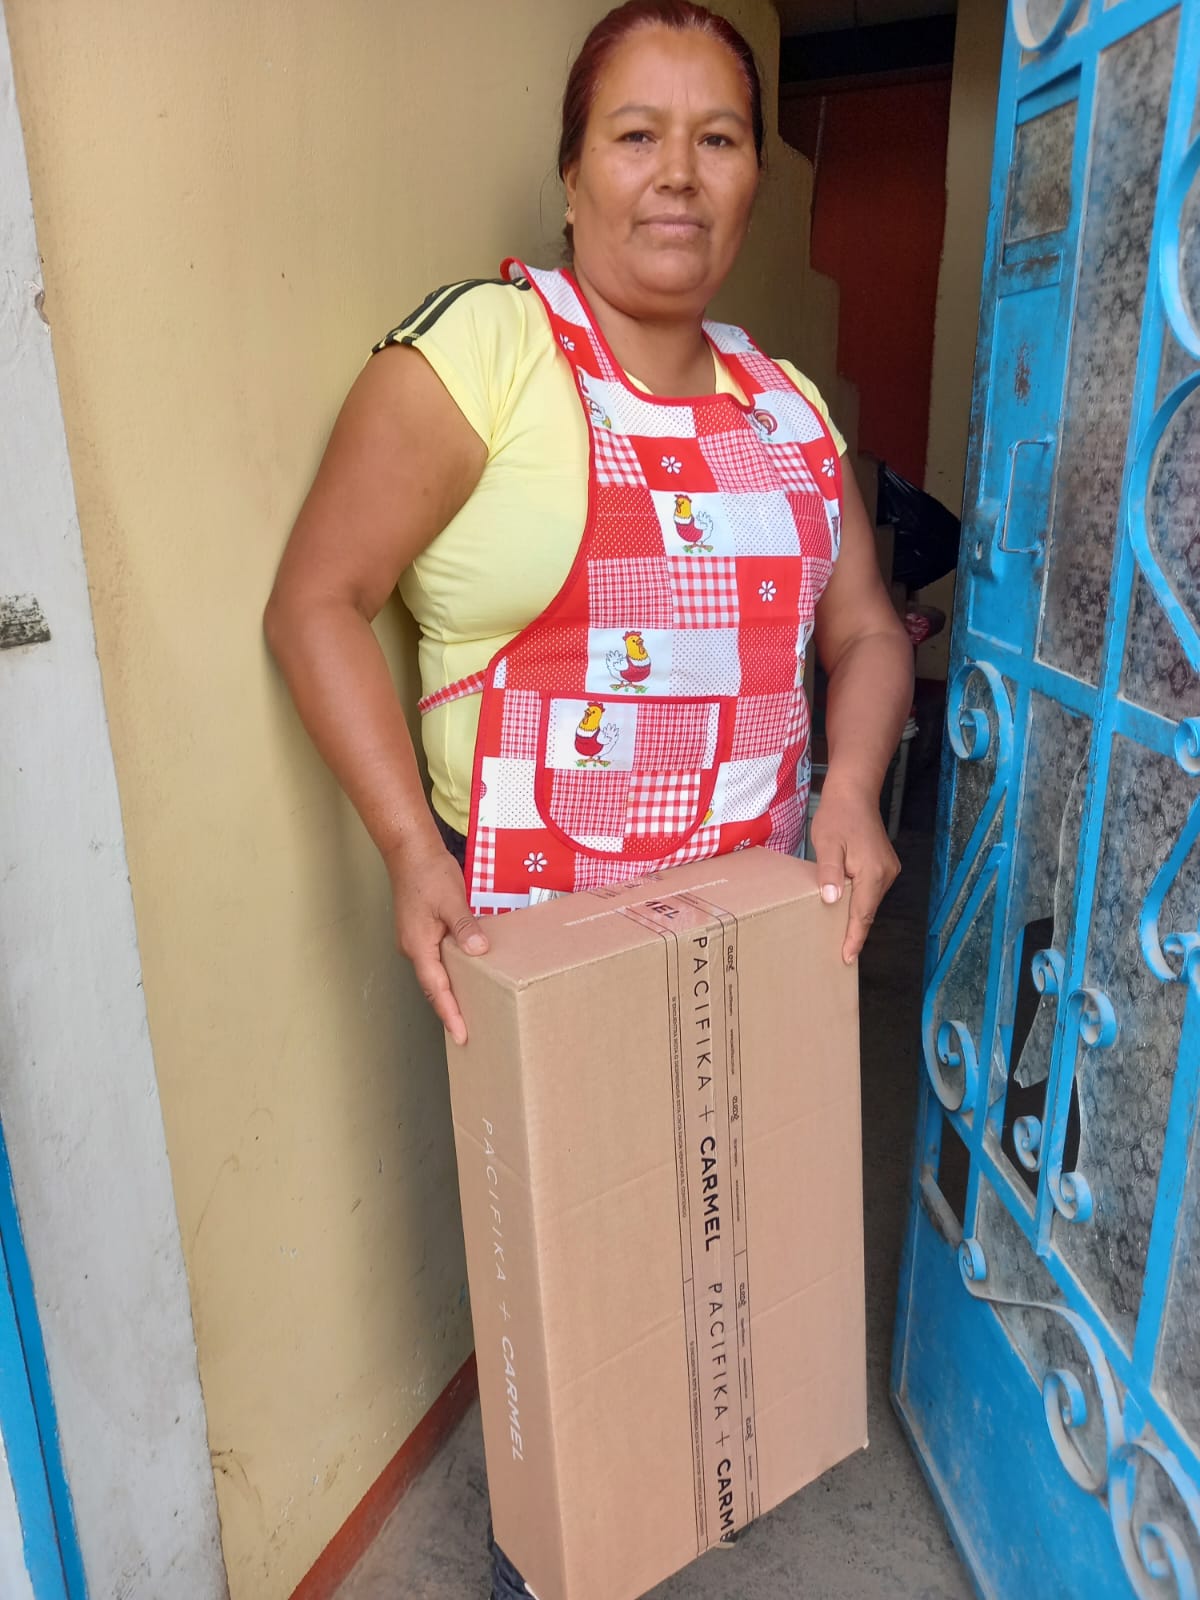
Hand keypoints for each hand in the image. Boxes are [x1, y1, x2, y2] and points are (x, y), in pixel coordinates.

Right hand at [385, 836, 487, 1044]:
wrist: (409, 852)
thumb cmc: (428, 873)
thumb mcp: (451, 900)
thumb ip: (465, 927)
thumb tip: (478, 950)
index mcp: (418, 946)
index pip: (437, 989)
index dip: (450, 1013)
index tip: (462, 1034)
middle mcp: (414, 948)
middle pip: (433, 988)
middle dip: (449, 1011)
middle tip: (469, 1033)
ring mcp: (416, 941)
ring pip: (435, 975)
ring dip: (449, 993)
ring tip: (470, 1011)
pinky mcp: (422, 932)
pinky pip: (437, 961)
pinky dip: (450, 973)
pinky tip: (466, 975)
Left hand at [809, 780, 899, 963]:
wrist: (855, 793)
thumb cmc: (838, 816)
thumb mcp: (828, 844)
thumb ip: (830, 872)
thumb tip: (832, 900)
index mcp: (873, 873)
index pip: (862, 914)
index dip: (854, 937)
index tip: (846, 958)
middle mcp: (886, 874)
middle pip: (868, 910)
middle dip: (854, 932)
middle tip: (839, 955)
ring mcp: (887, 869)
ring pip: (869, 901)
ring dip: (856, 917)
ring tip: (840, 937)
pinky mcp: (884, 865)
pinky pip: (871, 890)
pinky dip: (859, 902)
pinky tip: (846, 909)